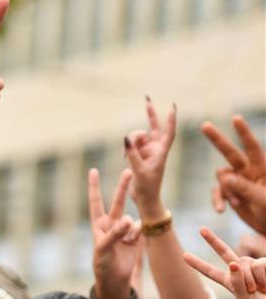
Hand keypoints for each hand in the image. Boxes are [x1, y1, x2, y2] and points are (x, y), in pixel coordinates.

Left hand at [89, 168, 140, 298]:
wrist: (114, 280)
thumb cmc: (103, 264)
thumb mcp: (104, 248)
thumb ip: (116, 233)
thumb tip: (130, 220)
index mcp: (98, 225)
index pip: (96, 202)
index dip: (95, 186)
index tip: (93, 170)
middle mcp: (111, 224)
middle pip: (117, 202)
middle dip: (123, 187)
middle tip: (129, 171)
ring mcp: (124, 230)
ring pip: (131, 218)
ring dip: (130, 225)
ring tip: (125, 239)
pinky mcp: (136, 238)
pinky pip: (139, 229)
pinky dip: (136, 234)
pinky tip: (131, 242)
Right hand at [125, 97, 176, 219]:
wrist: (145, 200)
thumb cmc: (147, 188)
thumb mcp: (139, 170)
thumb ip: (132, 153)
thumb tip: (126, 137)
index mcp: (161, 152)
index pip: (168, 132)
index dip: (170, 119)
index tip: (172, 106)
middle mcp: (155, 149)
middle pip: (154, 127)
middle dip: (150, 113)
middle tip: (147, 98)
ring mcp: (146, 152)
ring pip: (137, 136)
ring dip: (131, 141)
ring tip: (126, 155)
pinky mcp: (138, 156)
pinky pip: (130, 145)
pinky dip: (127, 148)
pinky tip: (124, 158)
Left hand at [184, 227, 265, 298]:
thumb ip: (237, 283)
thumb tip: (233, 263)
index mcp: (230, 281)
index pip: (211, 271)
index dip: (198, 264)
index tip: (184, 256)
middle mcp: (240, 269)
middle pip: (224, 252)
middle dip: (212, 240)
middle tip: (201, 229)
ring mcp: (253, 265)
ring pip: (242, 263)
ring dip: (249, 280)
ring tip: (259, 290)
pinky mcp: (265, 262)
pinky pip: (257, 265)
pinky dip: (261, 278)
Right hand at [204, 115, 265, 234]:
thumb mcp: (263, 201)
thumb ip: (245, 188)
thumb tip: (225, 176)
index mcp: (262, 170)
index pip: (253, 148)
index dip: (243, 133)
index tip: (235, 118)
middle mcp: (249, 173)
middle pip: (231, 153)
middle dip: (218, 139)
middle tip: (205, 125)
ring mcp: (239, 183)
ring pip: (221, 177)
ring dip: (224, 190)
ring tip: (234, 204)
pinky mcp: (231, 194)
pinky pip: (218, 192)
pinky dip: (217, 200)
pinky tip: (221, 210)